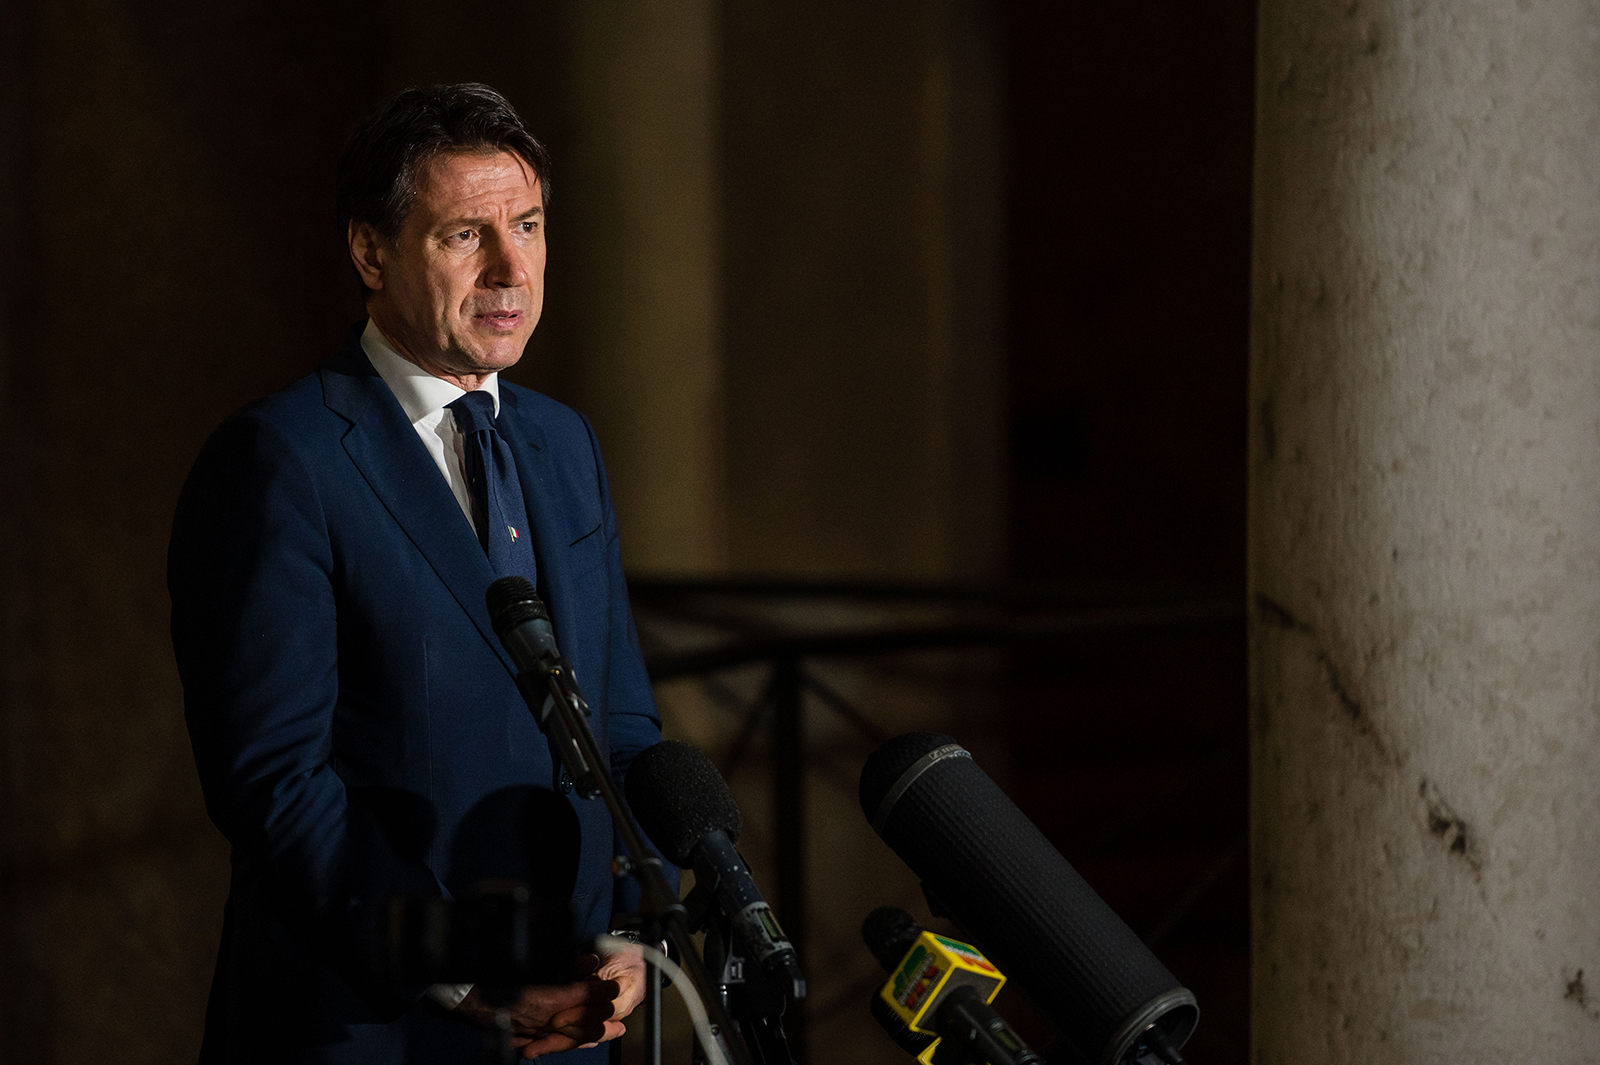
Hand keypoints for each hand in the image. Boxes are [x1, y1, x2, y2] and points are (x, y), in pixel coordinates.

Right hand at [454, 945, 646, 1058]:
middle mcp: (543, 1017)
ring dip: (585, 1035)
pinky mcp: (518, 1033)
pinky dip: (558, 1042)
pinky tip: (568, 1042)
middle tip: (618, 1025)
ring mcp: (530, 1029)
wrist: (464, 987)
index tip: (615, 988)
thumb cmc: (497, 965)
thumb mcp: (536, 958)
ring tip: (602, 1035)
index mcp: (549, 997)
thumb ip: (565, 961)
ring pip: (563, 1036)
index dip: (602, 993)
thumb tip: (589, 961)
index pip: (585, 997)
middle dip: (600, 1022)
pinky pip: (542, 1042)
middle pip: (579, 1023)